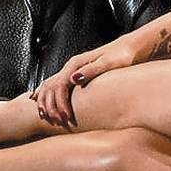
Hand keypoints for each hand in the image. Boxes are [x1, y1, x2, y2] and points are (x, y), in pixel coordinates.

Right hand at [29, 38, 146, 127]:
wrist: (129, 48)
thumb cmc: (122, 55)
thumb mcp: (109, 62)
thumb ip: (92, 69)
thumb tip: (74, 78)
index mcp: (76, 63)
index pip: (60, 86)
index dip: (61, 104)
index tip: (66, 118)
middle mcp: (71, 66)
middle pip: (51, 88)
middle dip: (52, 107)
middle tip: (59, 123)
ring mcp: (72, 70)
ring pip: (49, 87)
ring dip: (46, 103)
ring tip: (49, 119)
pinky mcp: (75, 74)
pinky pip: (54, 86)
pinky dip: (46, 95)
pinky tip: (42, 103)